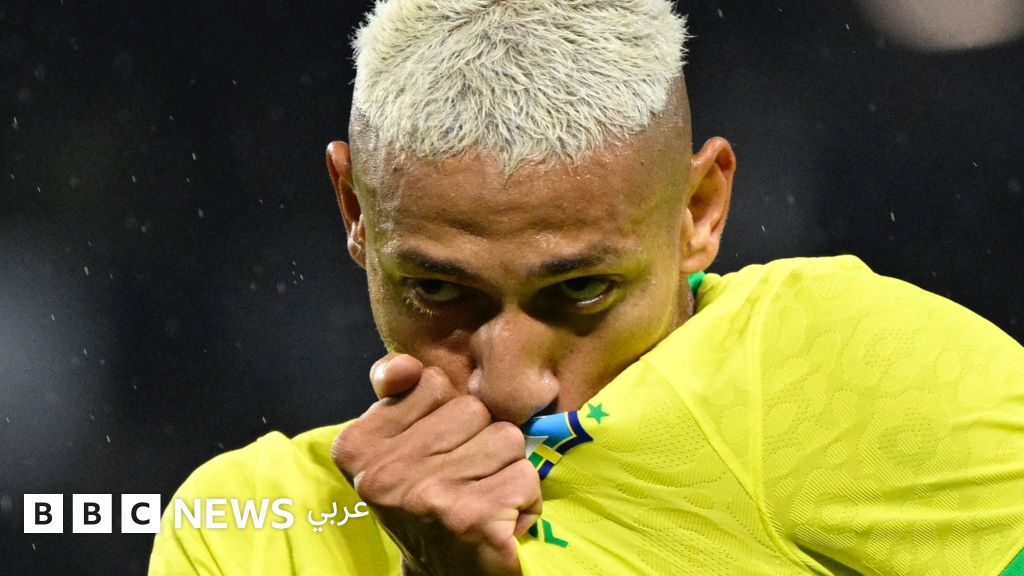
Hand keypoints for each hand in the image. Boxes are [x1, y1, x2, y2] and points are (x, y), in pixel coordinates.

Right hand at [331, 353, 541, 575]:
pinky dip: (525, 501)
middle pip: (473, 409)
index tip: (433, 453)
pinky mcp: (471, 519)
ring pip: (506, 439)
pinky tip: (500, 522)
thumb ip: (396, 393)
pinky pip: (526, 477)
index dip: (447, 415)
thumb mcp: (396, 444)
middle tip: (461, 481)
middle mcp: (385, 473)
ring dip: (506, 469)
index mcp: (358, 446)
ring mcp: (428, 496)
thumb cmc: (425, 502)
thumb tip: (402, 365)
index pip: (433, 383)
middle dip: (480, 440)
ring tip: (482, 498)